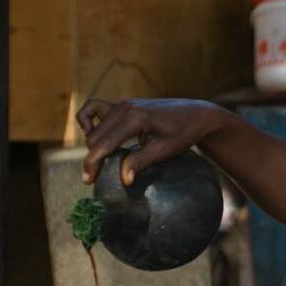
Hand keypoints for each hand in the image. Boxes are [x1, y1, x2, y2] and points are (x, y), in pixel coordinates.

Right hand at [76, 97, 224, 185]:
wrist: (196, 114)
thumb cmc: (183, 133)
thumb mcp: (164, 150)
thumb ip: (141, 162)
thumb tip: (123, 180)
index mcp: (135, 118)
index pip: (104, 144)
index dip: (92, 164)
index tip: (88, 181)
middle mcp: (125, 108)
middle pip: (94, 137)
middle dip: (93, 157)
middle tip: (99, 176)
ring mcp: (123, 104)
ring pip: (94, 126)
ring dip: (94, 144)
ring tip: (103, 160)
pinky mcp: (124, 105)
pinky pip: (95, 108)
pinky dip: (90, 122)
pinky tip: (98, 136)